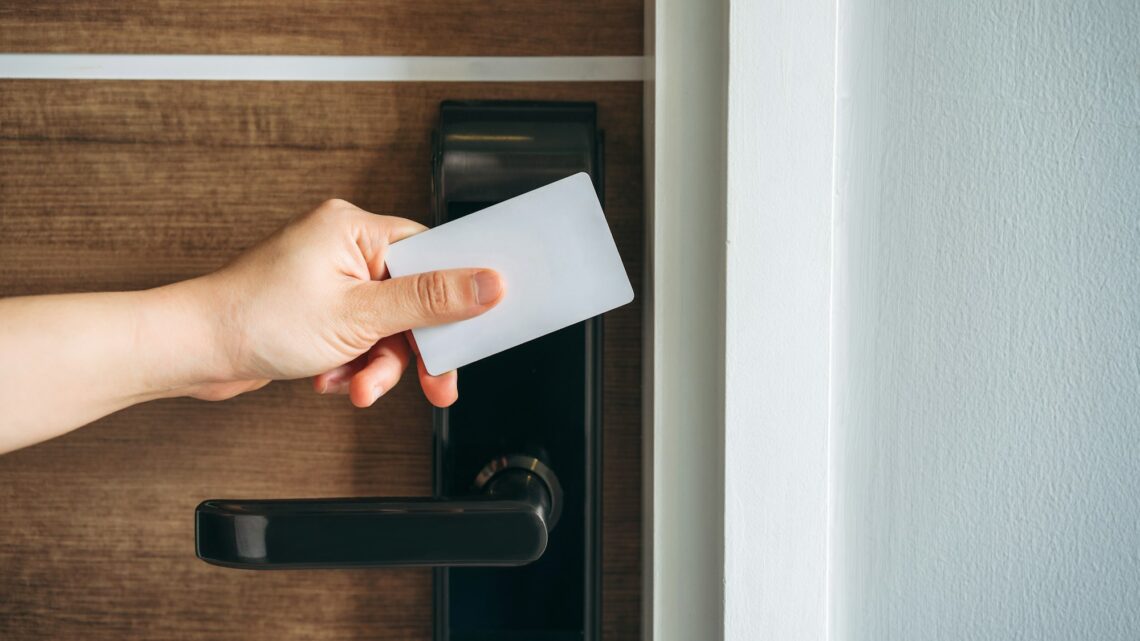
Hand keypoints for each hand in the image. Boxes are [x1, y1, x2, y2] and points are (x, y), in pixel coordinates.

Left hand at [182, 199, 502, 407]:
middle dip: (413, 348)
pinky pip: (360, 337)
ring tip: (358, 387)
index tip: (476, 324)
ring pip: (387, 326)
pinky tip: (332, 378)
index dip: (458, 292)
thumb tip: (486, 284)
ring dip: (377, 364)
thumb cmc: (256, 320)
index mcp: (355, 228)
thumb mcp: (360, 315)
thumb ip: (430, 301)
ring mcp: (330, 279)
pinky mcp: (319, 308)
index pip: (433, 253)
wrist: (194, 351)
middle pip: (413, 297)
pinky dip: (353, 364)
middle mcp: (344, 247)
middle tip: (434, 382)